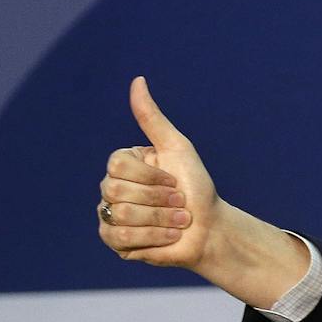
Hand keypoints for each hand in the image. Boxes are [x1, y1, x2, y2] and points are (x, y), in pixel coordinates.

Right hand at [97, 77, 308, 306]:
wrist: (211, 229)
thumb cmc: (197, 188)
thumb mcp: (177, 149)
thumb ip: (153, 118)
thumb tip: (138, 80)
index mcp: (122, 165)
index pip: (117, 165)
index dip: (152, 177)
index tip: (175, 181)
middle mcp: (111, 188)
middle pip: (116, 191)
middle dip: (158, 201)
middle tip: (180, 205)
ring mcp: (110, 215)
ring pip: (121, 215)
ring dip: (160, 221)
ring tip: (179, 223)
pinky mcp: (115, 242)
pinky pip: (119, 237)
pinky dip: (152, 238)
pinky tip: (170, 238)